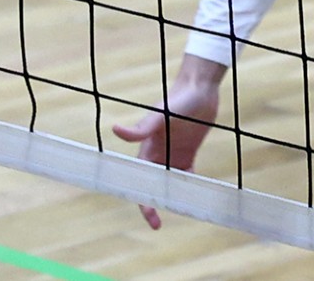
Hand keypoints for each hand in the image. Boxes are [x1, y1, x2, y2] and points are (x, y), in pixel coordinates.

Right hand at [111, 63, 224, 229]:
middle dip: (152, 205)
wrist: (199, 89)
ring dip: (170, 198)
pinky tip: (193, 198)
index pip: (140, 178)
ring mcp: (174, 154)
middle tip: (157, 225)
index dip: (141, 197)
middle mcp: (159, 154)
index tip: (147, 213)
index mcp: (147, 148)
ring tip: (175, 213)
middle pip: (152, 185)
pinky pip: (187, 175)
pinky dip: (188, 187)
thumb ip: (140, 128)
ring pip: (169, 184)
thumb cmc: (177, 100)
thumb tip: (114, 130)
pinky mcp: (189, 152)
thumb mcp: (159, 115)